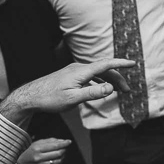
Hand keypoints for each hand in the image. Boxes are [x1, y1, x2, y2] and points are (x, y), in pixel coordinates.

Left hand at [0, 58, 134, 124]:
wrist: (30, 97)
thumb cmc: (50, 99)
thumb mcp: (72, 99)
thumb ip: (93, 93)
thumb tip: (110, 87)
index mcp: (81, 72)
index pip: (106, 64)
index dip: (121, 64)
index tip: (133, 64)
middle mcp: (79, 68)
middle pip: (104, 69)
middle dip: (118, 78)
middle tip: (127, 91)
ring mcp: (74, 71)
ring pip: (97, 73)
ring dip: (109, 80)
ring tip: (117, 91)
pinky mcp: (70, 75)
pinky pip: (90, 75)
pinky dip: (99, 81)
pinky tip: (100, 88)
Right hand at [16, 138, 71, 163]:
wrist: (22, 163)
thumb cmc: (31, 151)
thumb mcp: (38, 143)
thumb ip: (50, 141)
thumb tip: (63, 141)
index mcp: (37, 149)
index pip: (54, 146)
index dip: (64, 143)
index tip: (69, 141)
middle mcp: (39, 158)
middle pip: (58, 153)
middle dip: (64, 149)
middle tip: (65, 147)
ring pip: (58, 161)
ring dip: (63, 156)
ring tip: (62, 153)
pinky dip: (60, 162)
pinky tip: (58, 159)